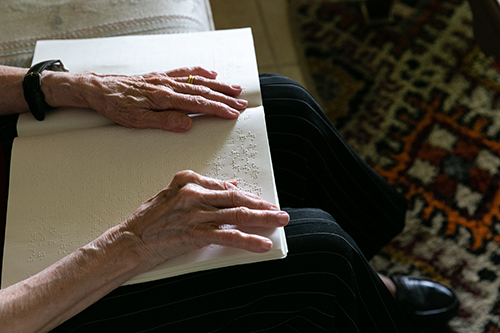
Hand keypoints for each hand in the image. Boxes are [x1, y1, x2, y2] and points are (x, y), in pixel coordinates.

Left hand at [80, 67, 247, 131]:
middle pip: (203, 91)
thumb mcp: (136, 120)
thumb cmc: (115, 105)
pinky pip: (185, 72)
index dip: (218, 109)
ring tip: (235, 89)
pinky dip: (200, 72)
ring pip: (197, 81)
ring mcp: (165, 79)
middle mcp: (167, 85)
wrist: (98, 88)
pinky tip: (211, 74)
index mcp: (164, 97)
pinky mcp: (161, 76)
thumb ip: (163, 121)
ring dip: (218, 86)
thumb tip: (187, 124)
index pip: (198, 104)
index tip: (233, 113)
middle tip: (242, 103)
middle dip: (225, 98)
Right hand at [121, 171, 288, 269]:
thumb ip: (201, 189)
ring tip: (279, 221)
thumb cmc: (148, 220)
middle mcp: (195, 194)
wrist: (130, 241)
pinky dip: (249, 240)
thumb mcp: (172, 194)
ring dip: (263, 219)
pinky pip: (229, 236)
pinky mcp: (196, 233)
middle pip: (237, 198)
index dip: (247, 195)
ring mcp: (197, 214)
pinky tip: (262, 243)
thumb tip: (229, 185)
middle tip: (278, 210)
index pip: (226, 187)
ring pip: (238, 214)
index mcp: (188, 181)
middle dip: (261, 205)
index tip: (260, 201)